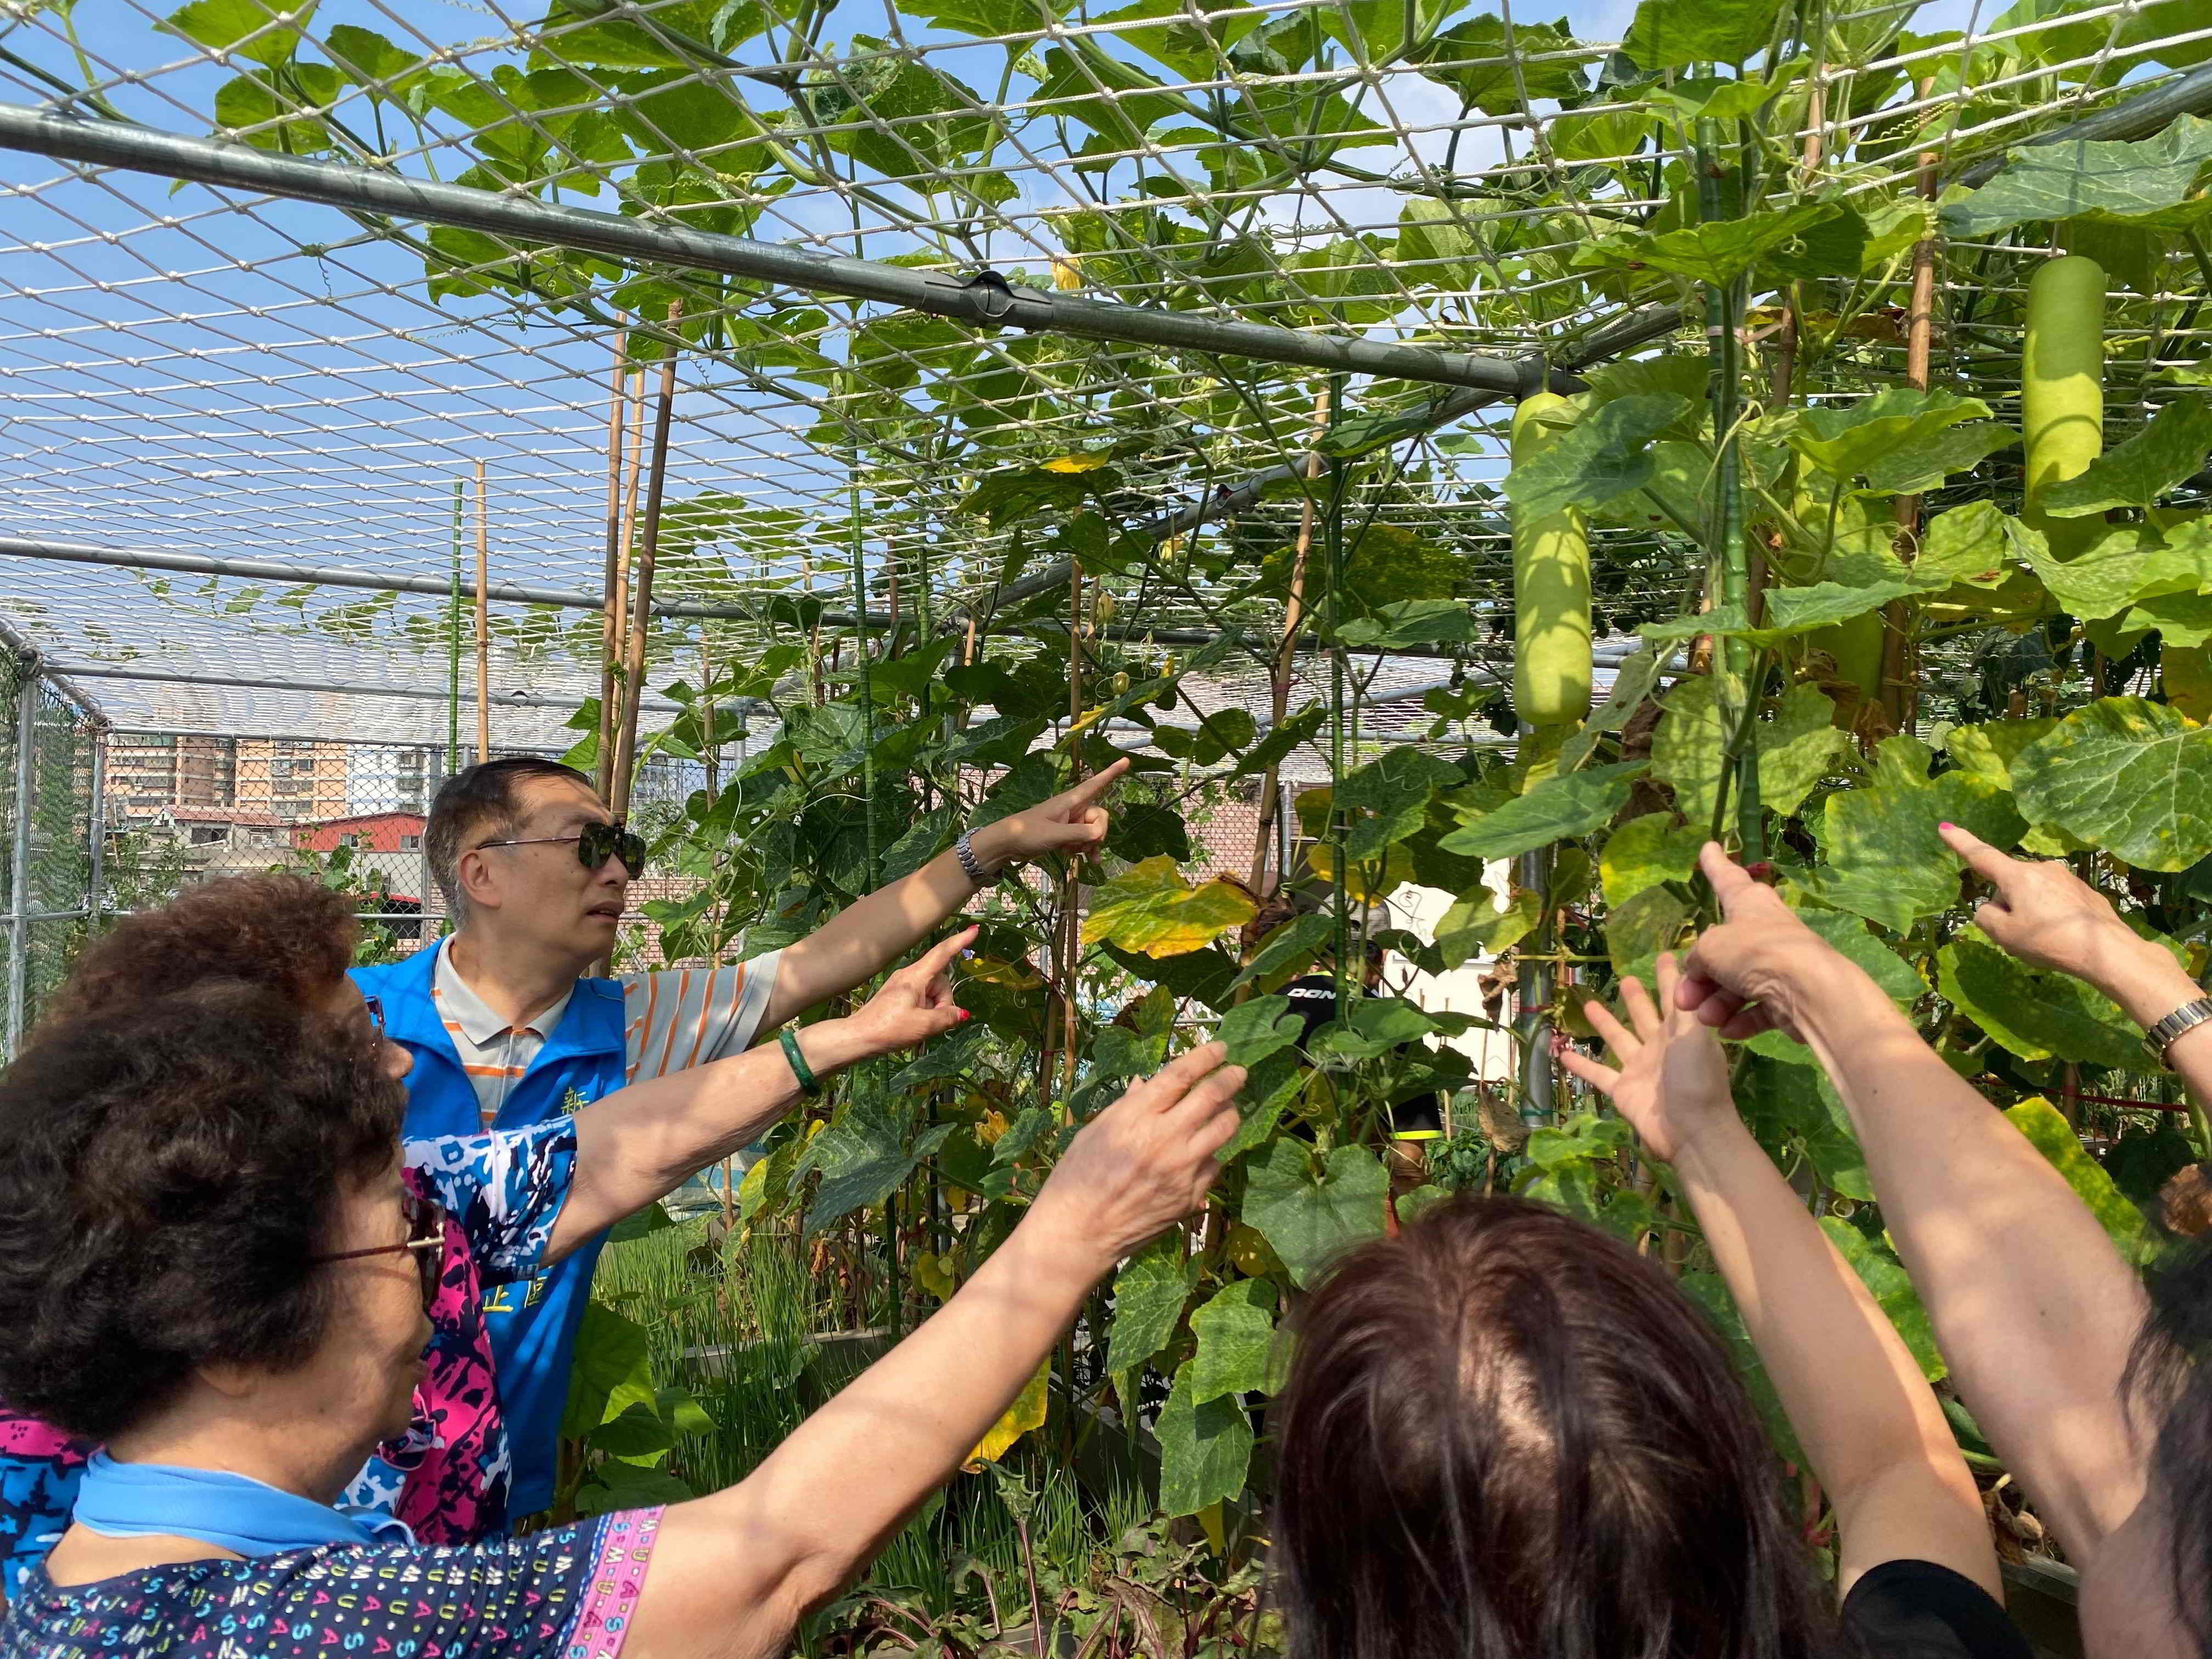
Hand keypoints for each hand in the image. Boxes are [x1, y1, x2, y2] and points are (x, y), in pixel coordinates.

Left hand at [836, 927, 976, 1059]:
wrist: (858, 1037)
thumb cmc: (889, 1029)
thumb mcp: (923, 1025)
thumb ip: (947, 1017)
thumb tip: (960, 1013)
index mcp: (915, 976)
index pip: (942, 954)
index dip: (960, 942)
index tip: (974, 930)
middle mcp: (909, 975)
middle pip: (940, 981)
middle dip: (943, 1002)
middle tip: (931, 1022)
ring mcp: (902, 985)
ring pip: (932, 992)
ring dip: (933, 1009)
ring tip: (919, 1026)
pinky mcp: (898, 995)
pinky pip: (921, 998)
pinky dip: (924, 1011)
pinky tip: (914, 1025)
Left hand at [976, 757, 1129, 867]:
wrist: (1006, 844)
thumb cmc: (1027, 832)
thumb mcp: (1054, 834)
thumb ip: (1079, 832)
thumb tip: (1100, 833)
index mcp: (1070, 801)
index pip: (1095, 784)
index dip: (1111, 772)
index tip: (1126, 760)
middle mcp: (1073, 809)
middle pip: (1100, 816)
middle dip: (1098, 832)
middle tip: (1085, 845)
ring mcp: (1070, 822)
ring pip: (1094, 831)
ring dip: (1092, 844)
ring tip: (1080, 854)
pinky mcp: (1066, 835)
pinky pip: (1085, 840)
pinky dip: (1088, 849)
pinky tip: (1090, 862)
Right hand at [1030, 1041, 1243, 1267]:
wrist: (1079, 1231)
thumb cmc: (1077, 1176)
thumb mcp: (1095, 1131)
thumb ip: (1128, 1106)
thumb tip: (1145, 1085)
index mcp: (1137, 1116)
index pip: (1181, 1075)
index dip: (1205, 1057)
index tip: (1220, 1048)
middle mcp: (1165, 1138)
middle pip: (1212, 1096)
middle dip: (1231, 1078)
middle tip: (1238, 1072)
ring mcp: (1182, 1169)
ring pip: (1225, 1129)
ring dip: (1231, 1113)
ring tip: (1229, 1108)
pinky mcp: (1191, 1196)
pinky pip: (1215, 1165)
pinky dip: (1212, 1153)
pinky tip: (1203, 1152)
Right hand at [1559, 955, 1734, 1163]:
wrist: (1691, 1130)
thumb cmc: (1698, 1078)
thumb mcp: (1695, 1035)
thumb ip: (1685, 1004)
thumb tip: (1684, 969)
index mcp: (1681, 1033)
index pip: (1673, 997)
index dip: (1669, 976)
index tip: (1665, 954)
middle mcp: (1660, 1048)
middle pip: (1645, 1016)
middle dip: (1637, 997)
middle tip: (1626, 977)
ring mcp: (1640, 1069)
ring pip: (1618, 1040)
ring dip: (1605, 1023)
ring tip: (1588, 1003)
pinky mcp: (1623, 1089)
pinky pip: (1598, 1074)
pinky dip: (1581, 1065)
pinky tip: (1563, 1053)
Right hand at [1675, 843, 1853, 1041]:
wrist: (1809, 990)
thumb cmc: (1756, 953)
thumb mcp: (1710, 949)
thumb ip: (1697, 959)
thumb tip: (1698, 973)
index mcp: (1749, 904)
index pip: (1726, 878)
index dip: (1714, 865)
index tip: (1708, 847)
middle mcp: (1764, 930)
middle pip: (1723, 950)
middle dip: (1699, 977)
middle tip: (1683, 999)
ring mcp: (1779, 964)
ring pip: (1737, 983)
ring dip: (1716, 1002)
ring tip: (1706, 1019)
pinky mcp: (1790, 996)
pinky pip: (1758, 1007)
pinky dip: (1741, 1019)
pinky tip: (1728, 1030)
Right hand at [1935, 823, 2178, 1013]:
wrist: (2107, 951)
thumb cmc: (2050, 941)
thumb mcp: (2005, 935)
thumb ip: (1986, 917)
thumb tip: (1994, 907)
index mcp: (2018, 876)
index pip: (1981, 855)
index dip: (1960, 842)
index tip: (1944, 826)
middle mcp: (2041, 868)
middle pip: (2009, 885)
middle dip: (2008, 905)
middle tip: (2020, 935)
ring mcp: (2065, 877)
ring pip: (2032, 893)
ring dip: (2030, 911)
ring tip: (2046, 939)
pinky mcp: (2083, 890)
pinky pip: (2054, 899)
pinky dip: (2051, 915)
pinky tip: (2064, 936)